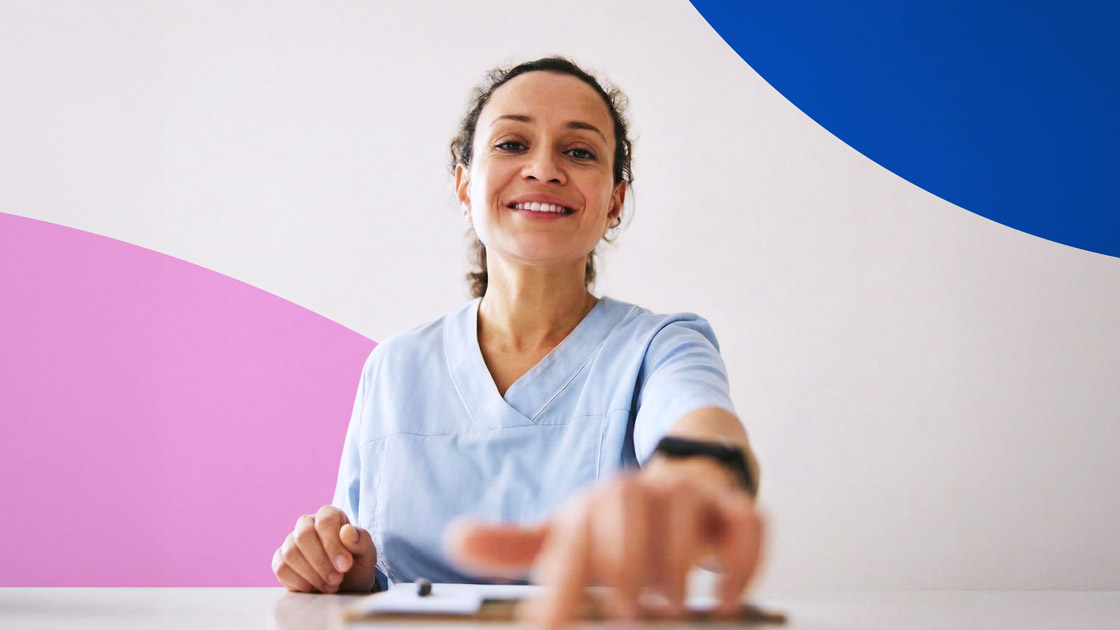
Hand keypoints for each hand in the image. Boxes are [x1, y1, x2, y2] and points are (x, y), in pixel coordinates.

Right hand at [272, 505, 377, 592]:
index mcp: (329, 516)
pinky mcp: (281, 561)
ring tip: (330, 586)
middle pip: (304, 535)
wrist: (346, 587)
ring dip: (312, 574)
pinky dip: (299, 582)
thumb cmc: (356, 566)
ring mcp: (291, 542)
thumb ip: (361, 541)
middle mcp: (307, 524)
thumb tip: (347, 531)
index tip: (345, 566)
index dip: (333, 544)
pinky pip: (281, 568)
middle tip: (337, 579)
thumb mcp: (367, 555)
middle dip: (321, 561)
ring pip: (291, 552)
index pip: (325, 520)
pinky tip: (314, 588)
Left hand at [447, 472, 764, 627]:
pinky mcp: (733, 509)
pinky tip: (722, 599)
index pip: (573, 538)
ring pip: (683, 511)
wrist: (687, 482)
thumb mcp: (567, 534)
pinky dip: (739, 562)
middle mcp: (639, 493)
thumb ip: (515, 545)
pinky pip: (746, 523)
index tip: (556, 629)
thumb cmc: (621, 523)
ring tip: (669, 608)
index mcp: (593, 505)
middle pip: (626, 505)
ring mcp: (688, 497)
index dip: (563, 586)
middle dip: (625, 564)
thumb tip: (458, 538)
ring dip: (677, 565)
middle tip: (626, 614)